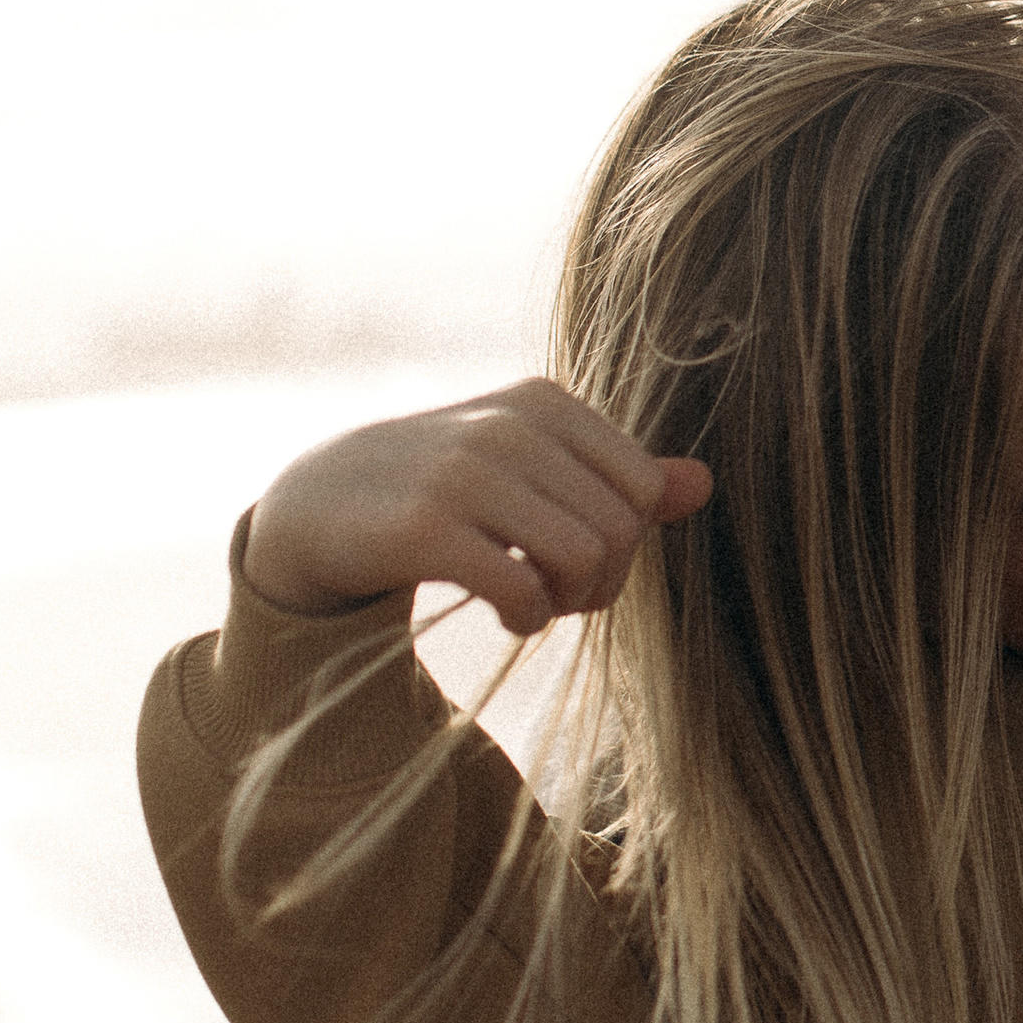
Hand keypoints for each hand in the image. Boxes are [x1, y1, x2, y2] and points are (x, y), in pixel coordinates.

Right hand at [242, 380, 712, 634]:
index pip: (643, 488)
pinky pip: (523, 590)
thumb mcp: (529, 468)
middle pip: (620, 529)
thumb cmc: (444, 487)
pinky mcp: (426, 529)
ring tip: (533, 604)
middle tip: (558, 594)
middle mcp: (509, 427)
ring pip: (584, 558)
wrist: (319, 502)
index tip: (582, 560)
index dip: (629, 543)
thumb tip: (703, 484)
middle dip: (601, 580)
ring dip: (567, 602)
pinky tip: (504, 616)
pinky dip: (527, 619)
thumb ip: (615, 476)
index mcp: (543, 403)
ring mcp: (465, 474)